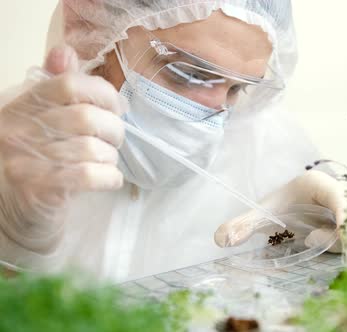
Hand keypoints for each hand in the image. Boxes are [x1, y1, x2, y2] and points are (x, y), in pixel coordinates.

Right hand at [0, 45, 125, 252]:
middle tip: (114, 141)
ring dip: (110, 157)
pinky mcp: (39, 189)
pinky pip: (89, 176)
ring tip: (106, 162)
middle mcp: (19, 127)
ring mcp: (26, 159)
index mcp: (24, 103)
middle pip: (87, 117)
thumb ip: (56, 85)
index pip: (71, 84)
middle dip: (114, 130)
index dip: (105, 94)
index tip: (116, 109)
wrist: (14, 210)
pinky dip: (109, 177)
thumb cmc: (37, 158)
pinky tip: (109, 179)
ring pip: (91, 148)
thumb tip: (66, 51)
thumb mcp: (41, 117)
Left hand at [214, 170, 346, 252]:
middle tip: (313, 241)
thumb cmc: (284, 204)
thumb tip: (221, 238)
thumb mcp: (263, 213)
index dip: (344, 216)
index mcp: (321, 185)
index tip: (337, 232)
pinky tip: (325, 245)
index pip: (341, 199)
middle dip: (338, 235)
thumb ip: (244, 224)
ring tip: (311, 240)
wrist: (298, 203)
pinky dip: (345, 246)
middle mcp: (342, 194)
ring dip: (338, 242)